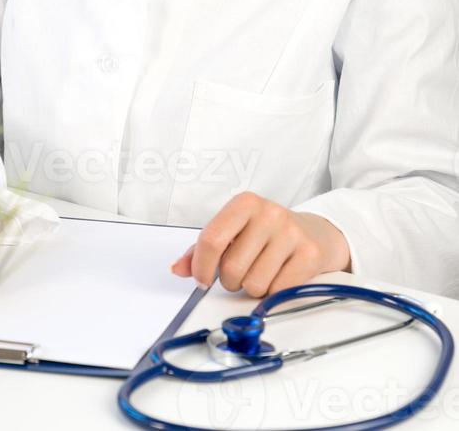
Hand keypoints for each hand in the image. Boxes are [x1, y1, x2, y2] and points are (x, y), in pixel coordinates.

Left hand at [170, 191, 350, 295]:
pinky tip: (280, 276)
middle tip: (241, 273)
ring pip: (254, 284)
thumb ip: (202, 249)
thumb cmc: (266, 234)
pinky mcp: (310, 254)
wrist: (317, 233)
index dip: (202, 266)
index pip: (212, 238)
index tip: (202, 280)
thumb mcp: (234, 232)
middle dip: (230, 281)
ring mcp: (291, 232)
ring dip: (253, 288)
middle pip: (231, 268)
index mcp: (244, 203)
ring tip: (262, 272)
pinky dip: (274, 292)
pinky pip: (278, 291)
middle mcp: (268, 213)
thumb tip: (178, 268)